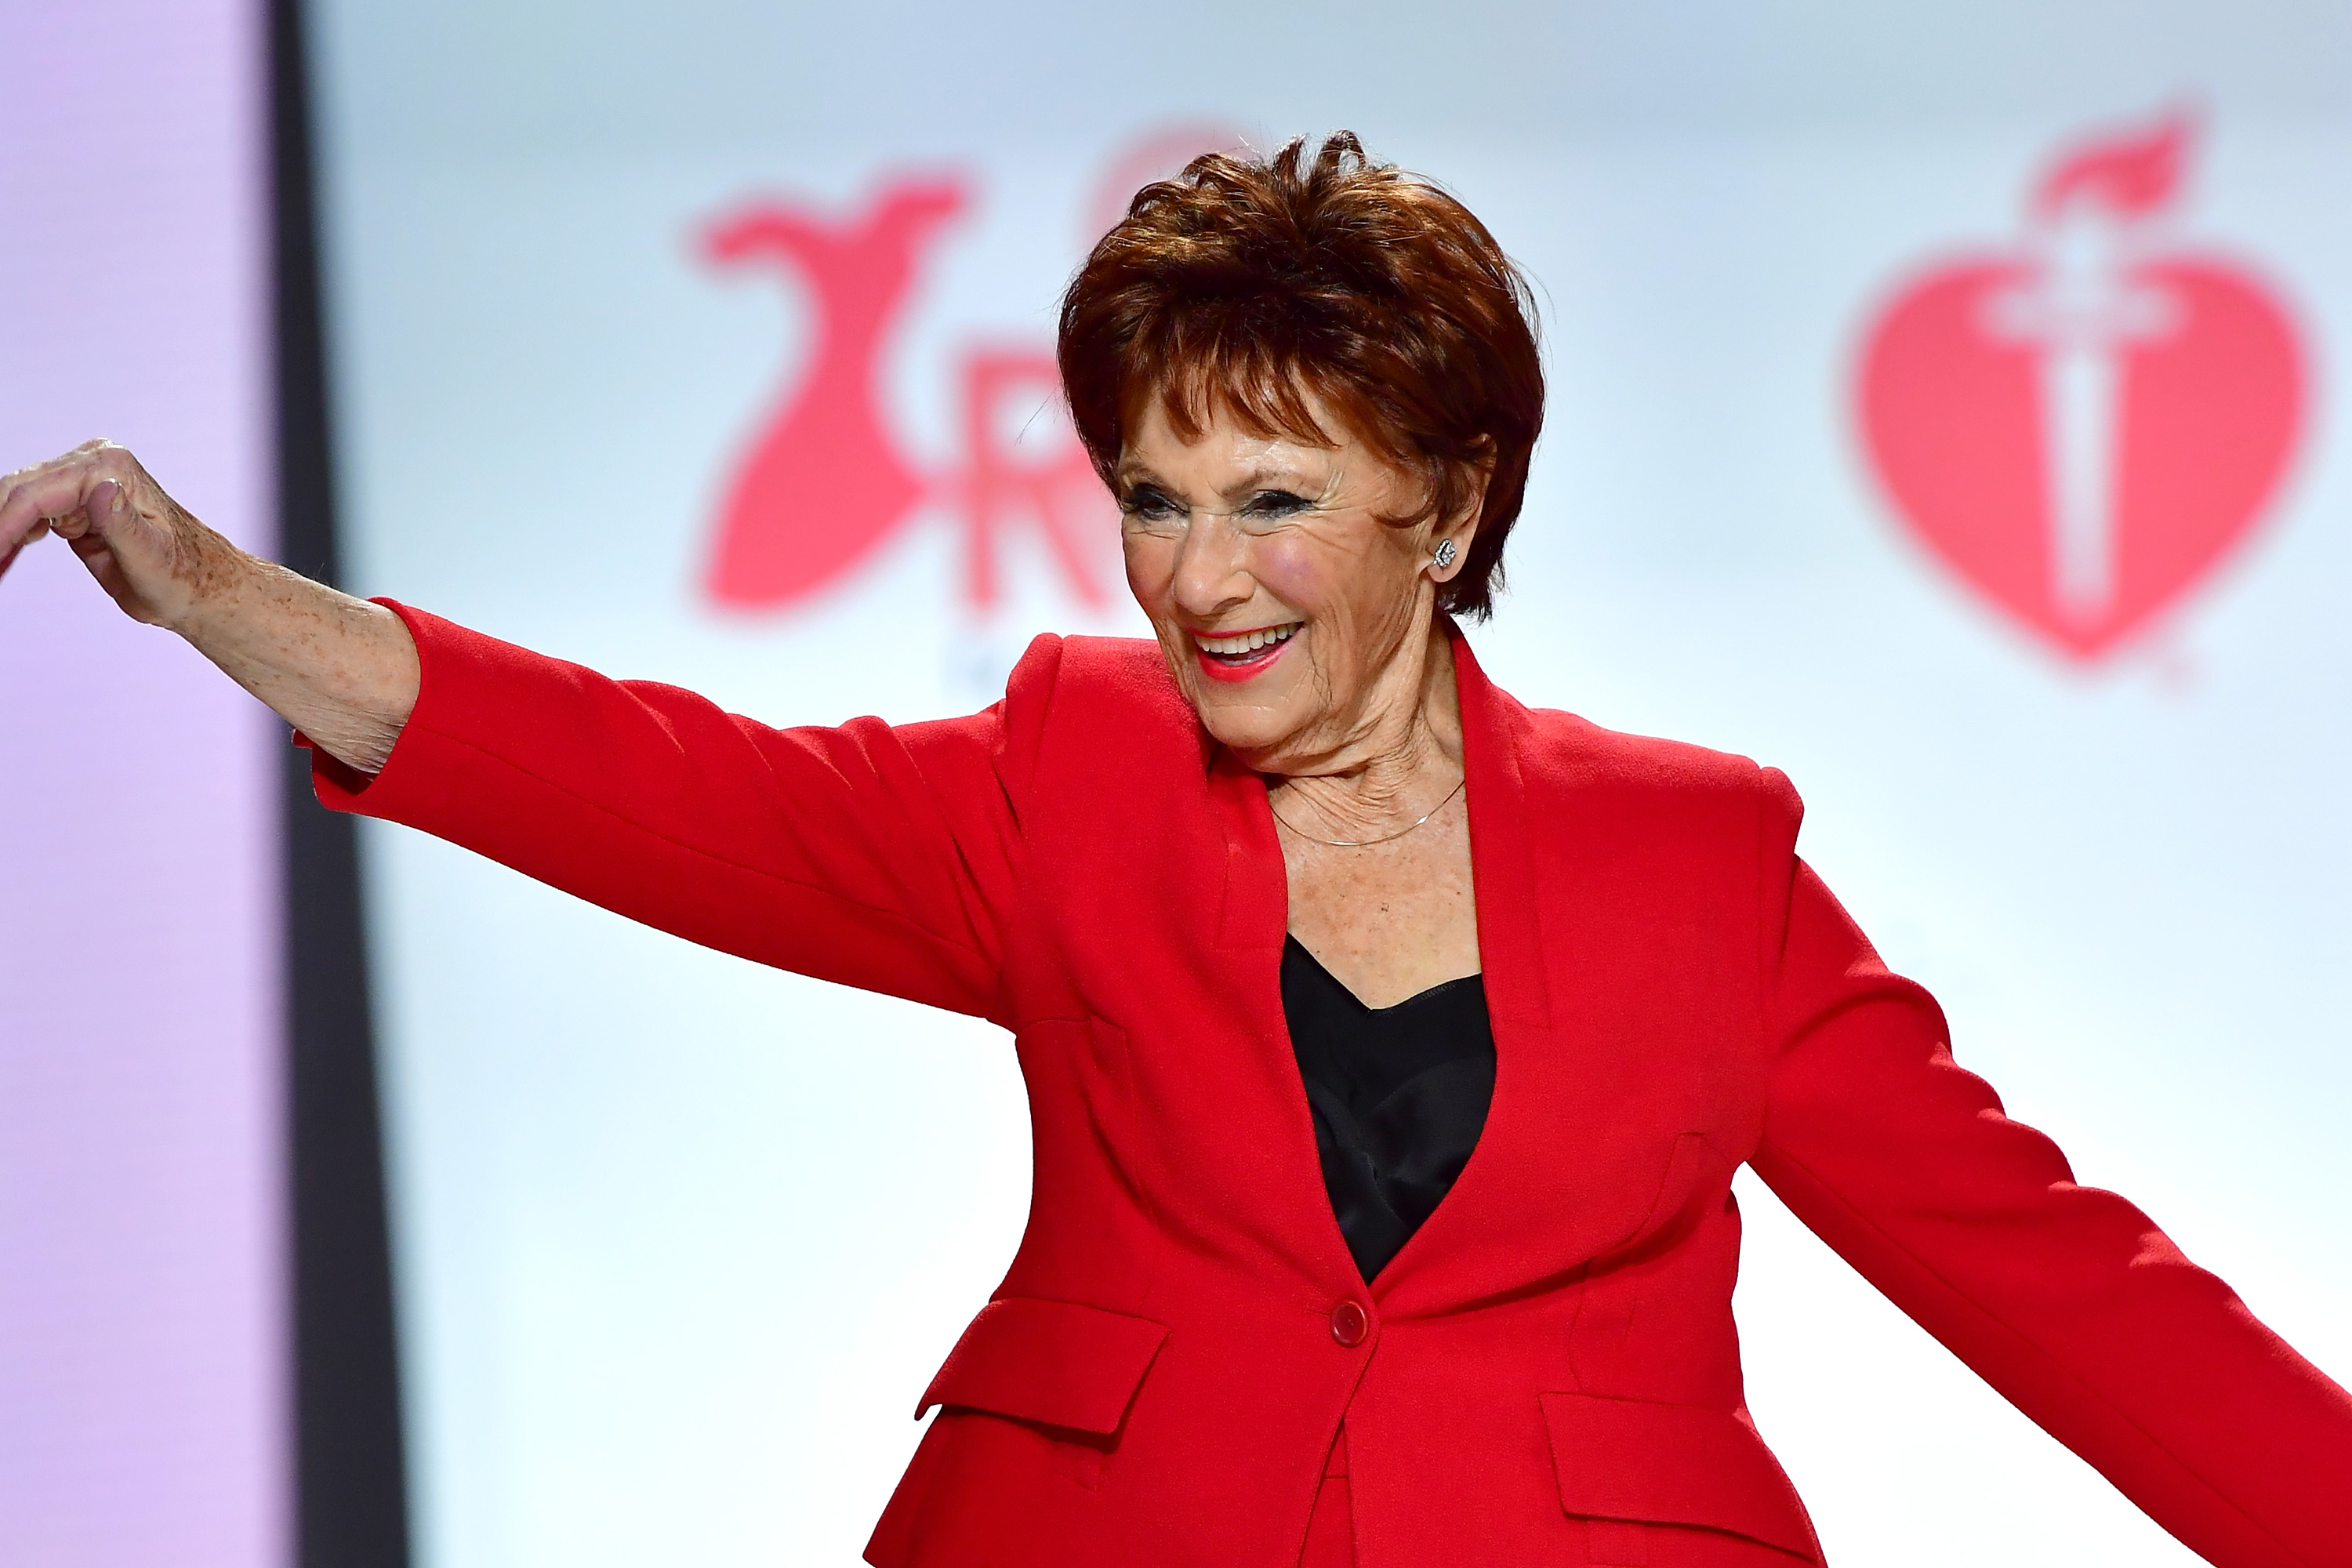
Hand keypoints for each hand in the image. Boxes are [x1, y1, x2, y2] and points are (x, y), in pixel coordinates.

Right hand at [0, 439, 234, 626]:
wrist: (202, 588)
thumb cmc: (185, 577)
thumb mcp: (152, 558)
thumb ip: (123, 524)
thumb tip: (101, 488)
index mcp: (111, 468)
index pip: (38, 494)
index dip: (3, 525)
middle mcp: (94, 463)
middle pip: (20, 490)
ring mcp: (83, 480)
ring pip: (19, 499)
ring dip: (3, 529)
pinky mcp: (76, 503)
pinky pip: (30, 512)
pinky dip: (13, 534)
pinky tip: (6, 556)